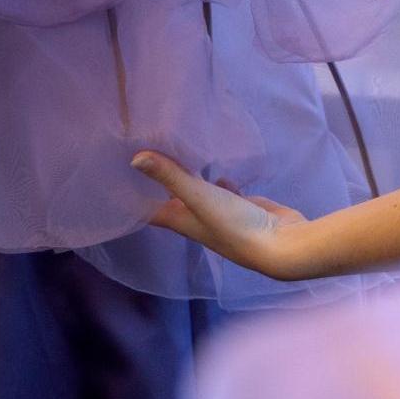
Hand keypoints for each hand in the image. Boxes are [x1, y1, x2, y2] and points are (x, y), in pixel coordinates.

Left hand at [135, 151, 323, 281]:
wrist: (279, 244)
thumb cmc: (234, 225)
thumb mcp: (199, 197)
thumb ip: (170, 176)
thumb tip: (134, 158)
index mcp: (181, 220)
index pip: (149, 210)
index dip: (133, 196)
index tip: (119, 176)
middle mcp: (197, 219)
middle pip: (171, 199)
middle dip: (159, 181)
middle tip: (149, 154)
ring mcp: (220, 214)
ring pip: (198, 194)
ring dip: (189, 179)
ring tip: (180, 154)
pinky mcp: (242, 207)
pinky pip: (225, 191)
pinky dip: (219, 180)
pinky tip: (220, 168)